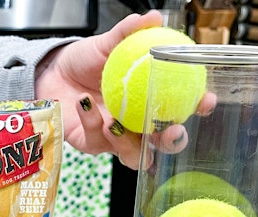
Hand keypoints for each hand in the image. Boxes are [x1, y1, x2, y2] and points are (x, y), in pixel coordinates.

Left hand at [34, 10, 214, 169]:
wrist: (52, 72)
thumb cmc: (85, 61)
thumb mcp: (108, 43)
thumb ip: (129, 32)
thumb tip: (153, 17)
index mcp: (150, 99)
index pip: (182, 107)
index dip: (197, 107)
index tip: (205, 100)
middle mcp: (138, 124)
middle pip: (164, 143)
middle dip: (172, 141)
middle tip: (172, 131)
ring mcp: (117, 138)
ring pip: (135, 157)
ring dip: (132, 146)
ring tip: (119, 125)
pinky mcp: (93, 144)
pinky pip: (98, 141)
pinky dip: (94, 123)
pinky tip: (85, 104)